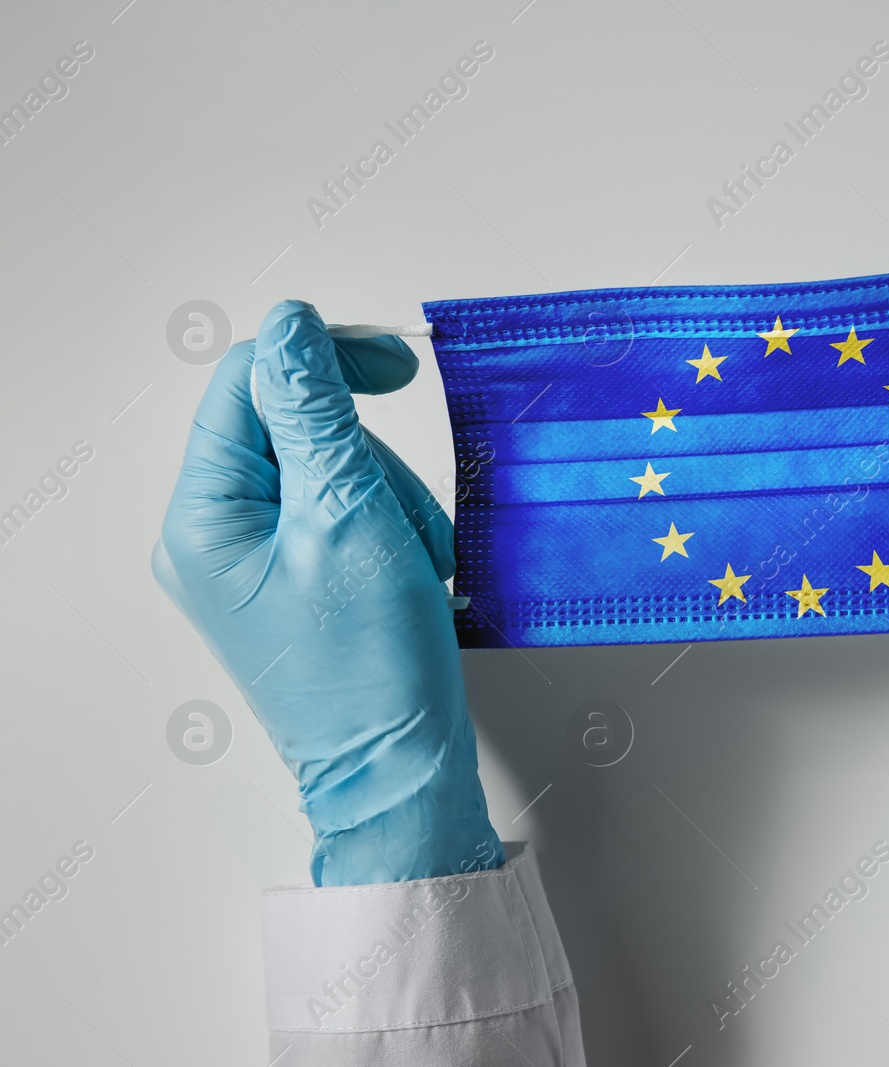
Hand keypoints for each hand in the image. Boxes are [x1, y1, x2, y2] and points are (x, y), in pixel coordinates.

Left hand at [153, 301, 502, 883]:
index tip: (397, 368)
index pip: (251, 384)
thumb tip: (292, 326)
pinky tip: (409, 573)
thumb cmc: (371, 671)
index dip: (326, 361)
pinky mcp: (297, 576)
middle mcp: (213, 535)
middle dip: (371, 459)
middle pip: (297, 425)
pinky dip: (391, 528)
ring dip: (391, 499)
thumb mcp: (350, 518)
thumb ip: (317, 411)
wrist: (399, 772)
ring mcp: (255, 559)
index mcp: (203, 518)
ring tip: (413, 562)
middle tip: (404, 519)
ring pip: (333, 467)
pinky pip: (345, 511)